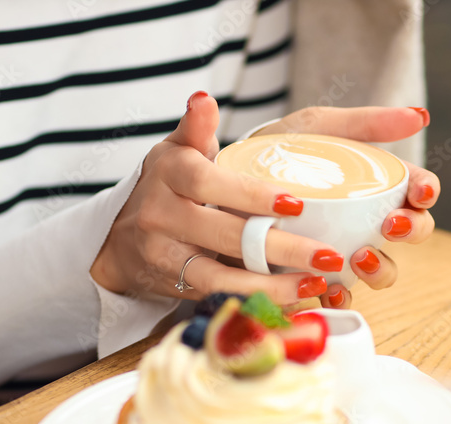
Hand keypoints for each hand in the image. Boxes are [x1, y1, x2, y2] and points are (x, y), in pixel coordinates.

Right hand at [91, 92, 343, 303]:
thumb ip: (197, 128)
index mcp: (169, 170)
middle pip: (225, 233)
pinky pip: (218, 294)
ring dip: (273, 283)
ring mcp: (165, 253)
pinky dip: (256, 298)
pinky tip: (292, 298)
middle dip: (280, 247)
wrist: (121, 240)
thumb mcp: (178, 151)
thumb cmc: (168, 187)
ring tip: (317, 283)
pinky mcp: (174, 285)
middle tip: (329, 255)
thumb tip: (204, 98)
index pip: (208, 181)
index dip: (251, 194)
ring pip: (222, 273)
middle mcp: (161, 212)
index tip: (296, 205)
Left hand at [253, 106, 439, 308]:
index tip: (419, 192)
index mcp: (376, 185)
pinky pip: (339, 297)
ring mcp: (345, 252)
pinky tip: (331, 292)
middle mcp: (367, 222)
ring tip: (359, 257)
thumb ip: (363, 122)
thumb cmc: (277, 150)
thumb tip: (422, 115)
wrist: (222, 183)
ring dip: (380, 268)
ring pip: (381, 271)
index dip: (426, 192)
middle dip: (412, 230)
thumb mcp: (316, 128)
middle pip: (411, 233)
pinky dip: (340, 297)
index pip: (418, 190)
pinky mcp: (317, 278)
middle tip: (390, 225)